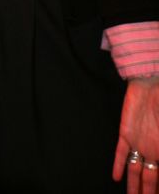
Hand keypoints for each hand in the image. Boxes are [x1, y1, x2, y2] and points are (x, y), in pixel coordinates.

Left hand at [114, 78, 158, 193]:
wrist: (152, 85)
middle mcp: (152, 150)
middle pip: (149, 178)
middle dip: (148, 192)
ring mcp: (138, 142)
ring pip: (135, 170)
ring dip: (133, 186)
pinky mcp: (126, 132)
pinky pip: (121, 153)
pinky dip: (119, 165)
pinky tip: (117, 178)